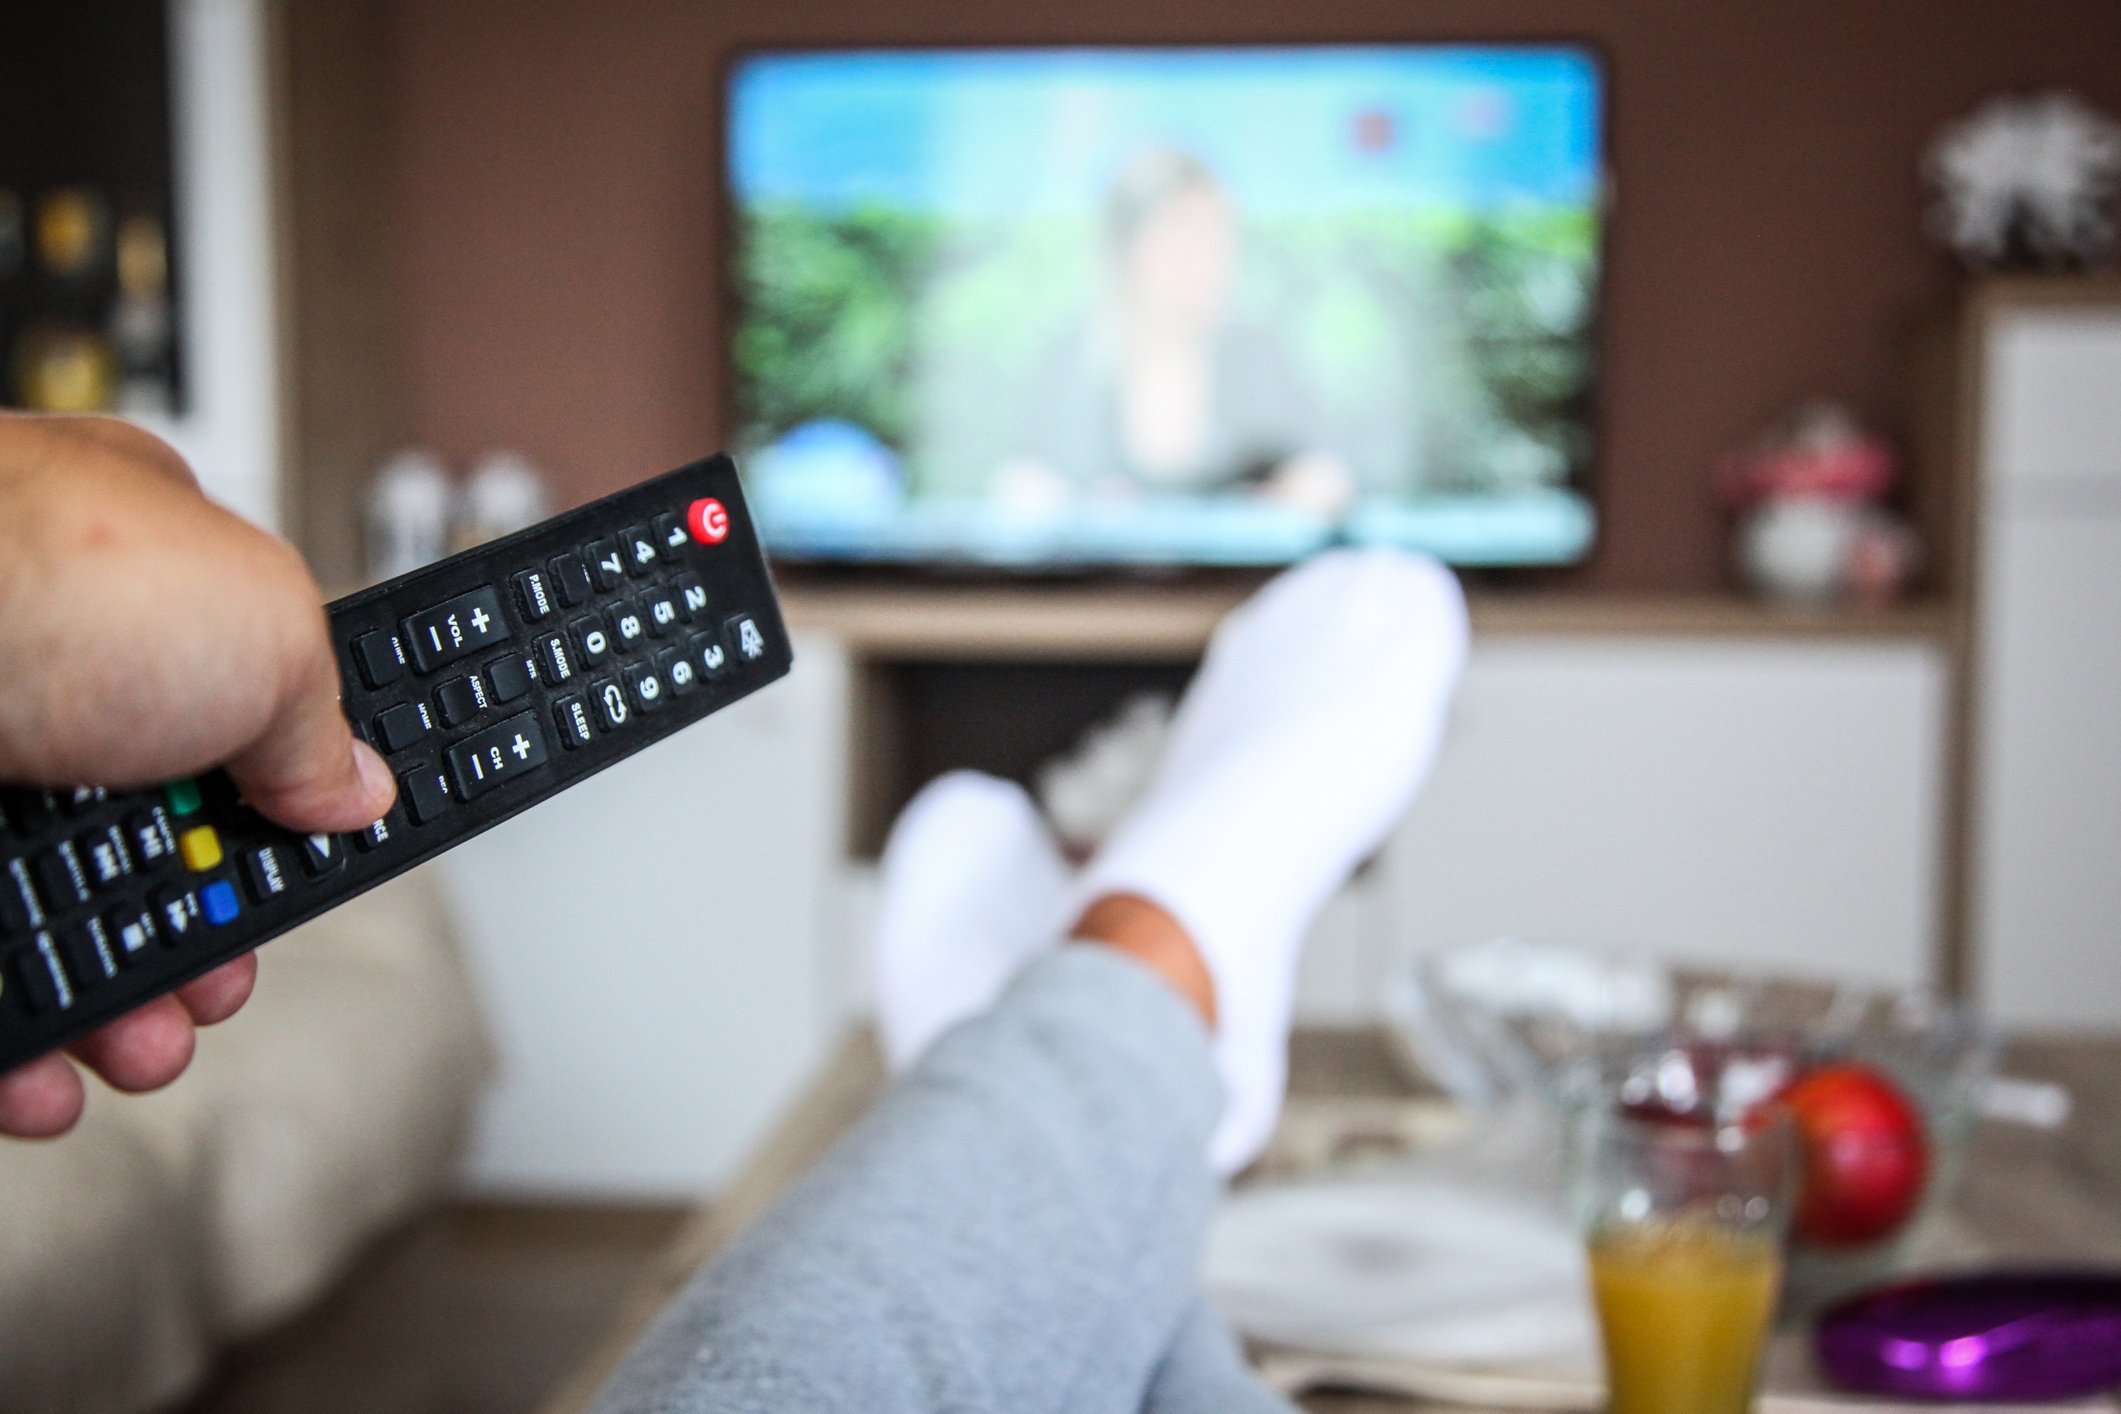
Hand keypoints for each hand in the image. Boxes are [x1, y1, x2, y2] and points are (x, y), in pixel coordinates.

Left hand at [0, 414, 395, 1136]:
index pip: (236, 690)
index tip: (302, 859)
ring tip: (145, 1044)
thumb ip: (320, 723)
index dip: (280, 787)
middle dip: (196, 924)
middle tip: (218, 972)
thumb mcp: (270, 634)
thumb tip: (349, 783)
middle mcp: (42, 651)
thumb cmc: (39, 576)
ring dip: (113, 998)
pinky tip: (44, 1067)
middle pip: (148, 821)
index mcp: (144, 571)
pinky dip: (15, 1030)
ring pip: (54, 904)